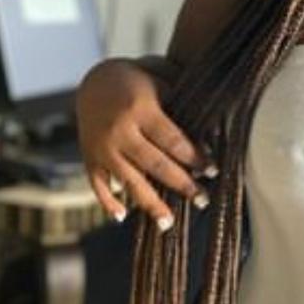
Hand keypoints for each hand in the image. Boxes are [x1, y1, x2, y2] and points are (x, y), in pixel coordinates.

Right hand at [75, 58, 217, 228]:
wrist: (94, 79)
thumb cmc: (139, 81)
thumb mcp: (161, 80)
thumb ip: (184, 102)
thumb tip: (215, 132)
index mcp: (140, 108)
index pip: (173, 140)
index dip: (195, 157)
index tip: (213, 171)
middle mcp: (119, 130)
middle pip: (154, 164)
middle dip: (181, 184)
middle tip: (203, 200)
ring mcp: (101, 146)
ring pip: (128, 181)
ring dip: (150, 203)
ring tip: (168, 224)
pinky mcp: (89, 157)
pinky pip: (97, 184)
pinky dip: (107, 202)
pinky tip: (122, 217)